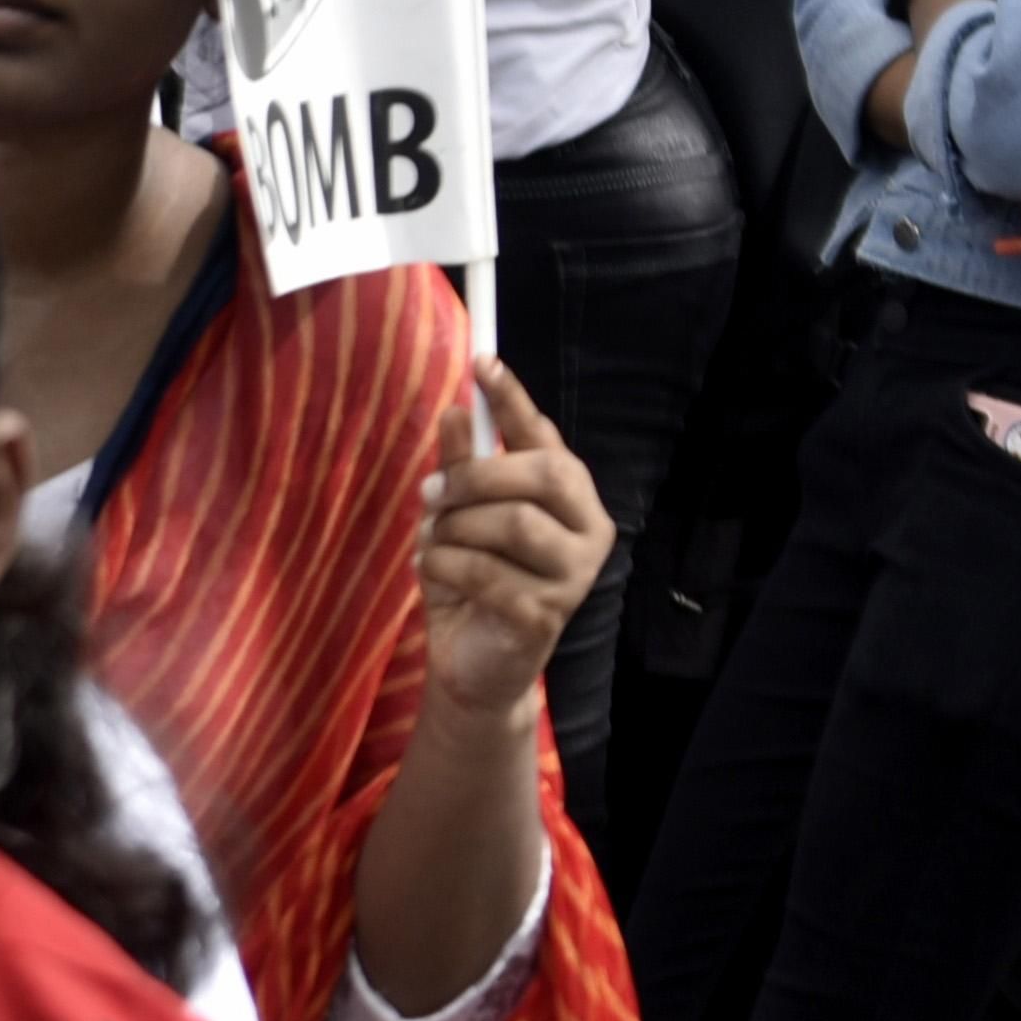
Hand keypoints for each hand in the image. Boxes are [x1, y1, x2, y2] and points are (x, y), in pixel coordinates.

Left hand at [413, 361, 608, 724]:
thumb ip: (460, 467)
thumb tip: (457, 412)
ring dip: (456, 528)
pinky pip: (487, 571)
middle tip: (431, 494)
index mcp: (569, 495)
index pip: (545, 437)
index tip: (482, 361)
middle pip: (542, 473)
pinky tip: (433, 571)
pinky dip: (445, 565)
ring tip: (434, 543)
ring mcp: (575, 575)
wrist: (474, 659)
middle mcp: (588, 529)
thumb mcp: (456, 513)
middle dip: (476, 475)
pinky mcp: (549, 614)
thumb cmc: (471, 576)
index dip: (514, 399)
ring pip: (512, 522)